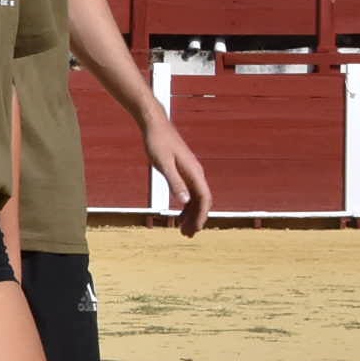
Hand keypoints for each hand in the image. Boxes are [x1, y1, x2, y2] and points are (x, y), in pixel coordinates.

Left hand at [143, 115, 211, 236]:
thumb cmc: (157, 143)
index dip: (201, 215)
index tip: (195, 229)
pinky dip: (186, 205)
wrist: (155, 125)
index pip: (204, 199)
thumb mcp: (163, 164)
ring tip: (182, 229)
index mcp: (194, 172)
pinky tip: (179, 214)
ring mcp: (191, 172)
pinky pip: (189, 192)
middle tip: (187, 235)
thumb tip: (186, 200)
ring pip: (195, 198)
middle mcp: (196, 173)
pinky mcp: (183, 171)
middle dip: (196, 219)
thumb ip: (175, 182)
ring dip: (191, 214)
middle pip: (202, 201)